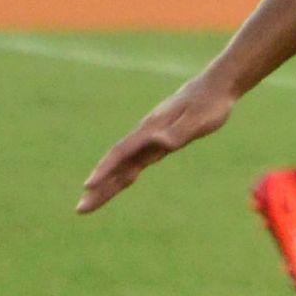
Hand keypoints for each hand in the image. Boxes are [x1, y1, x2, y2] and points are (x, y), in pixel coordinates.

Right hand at [76, 76, 236, 214]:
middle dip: (99, 186)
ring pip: (125, 164)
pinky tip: (118, 183)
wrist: (216, 86)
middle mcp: (146, 135)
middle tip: (80, 210)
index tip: (88, 186)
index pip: (122, 153)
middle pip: (117, 163)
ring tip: (89, 202)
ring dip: (107, 184)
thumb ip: (180, 131)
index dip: (105, 170)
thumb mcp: (199, 119)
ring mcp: (151, 138)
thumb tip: (161, 142)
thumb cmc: (210, 103)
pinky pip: (136, 161)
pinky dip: (124, 174)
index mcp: (151, 129)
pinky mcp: (159, 141)